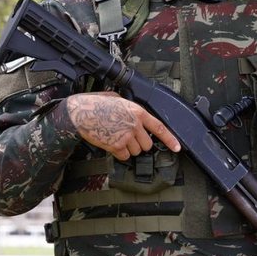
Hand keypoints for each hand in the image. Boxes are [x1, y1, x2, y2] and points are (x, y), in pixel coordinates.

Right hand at [66, 91, 180, 159]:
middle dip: (140, 143)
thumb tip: (136, 116)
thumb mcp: (118, 99)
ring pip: (136, 151)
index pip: (159, 127)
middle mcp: (134, 125)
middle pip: (147, 144)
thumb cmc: (95, 104)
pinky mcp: (116, 146)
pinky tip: (111, 143)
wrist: (79, 113)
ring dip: (128, 148)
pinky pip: (124, 156)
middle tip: (127, 136)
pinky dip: (119, 153)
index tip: (177, 147)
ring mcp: (125, 136)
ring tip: (115, 136)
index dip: (170, 139)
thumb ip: (130, 108)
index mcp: (138, 111)